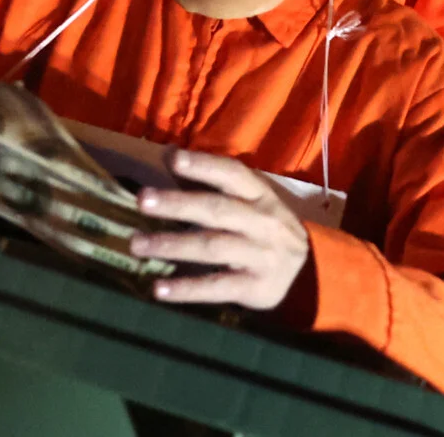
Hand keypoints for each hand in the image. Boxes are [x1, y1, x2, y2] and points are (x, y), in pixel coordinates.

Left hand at [131, 149, 311, 309]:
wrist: (306, 271)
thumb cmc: (264, 228)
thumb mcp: (247, 201)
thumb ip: (207, 180)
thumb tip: (167, 153)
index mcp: (260, 195)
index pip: (233, 174)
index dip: (204, 166)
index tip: (173, 159)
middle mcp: (263, 221)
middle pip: (218, 210)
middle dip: (179, 204)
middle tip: (141, 200)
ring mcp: (261, 255)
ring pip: (213, 247)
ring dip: (173, 245)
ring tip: (137, 244)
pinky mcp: (255, 287)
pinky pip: (217, 287)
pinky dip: (187, 289)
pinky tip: (159, 289)